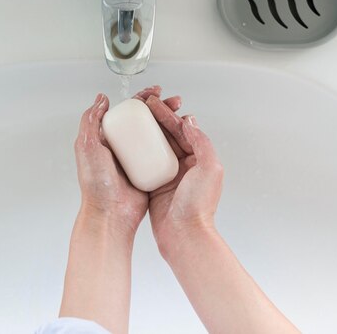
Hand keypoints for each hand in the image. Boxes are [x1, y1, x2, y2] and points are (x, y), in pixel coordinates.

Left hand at [74, 86, 180, 234]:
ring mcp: (137, 160)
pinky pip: (162, 155)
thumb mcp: (87, 146)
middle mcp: (123, 148)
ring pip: (156, 135)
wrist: (109, 214)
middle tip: (174, 101)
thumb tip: (101, 98)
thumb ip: (91, 119)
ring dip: (170, 123)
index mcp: (108, 139)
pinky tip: (183, 138)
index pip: (128, 112)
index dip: (143, 99)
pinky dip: (173, 145)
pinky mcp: (149, 172)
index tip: (156, 92)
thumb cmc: (96, 184)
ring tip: (182, 115)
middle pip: (146, 121)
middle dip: (162, 108)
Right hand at [145, 96, 223, 255]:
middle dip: (155, 118)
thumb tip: (190, 121)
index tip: (154, 102)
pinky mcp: (155, 185)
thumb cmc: (198, 206)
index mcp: (199, 159)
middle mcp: (185, 165)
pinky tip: (128, 143)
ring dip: (146, 132)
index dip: (167, 113)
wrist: (183, 234)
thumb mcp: (208, 168)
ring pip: (156, 147)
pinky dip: (138, 152)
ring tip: (133, 119)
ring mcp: (169, 175)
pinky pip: (145, 164)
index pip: (182, 129)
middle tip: (141, 105)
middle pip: (168, 134)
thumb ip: (201, 142)